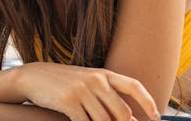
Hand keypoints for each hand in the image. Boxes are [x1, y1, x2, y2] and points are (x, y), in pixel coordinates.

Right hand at [15, 63, 159, 120]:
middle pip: (122, 112)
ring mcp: (82, 90)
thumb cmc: (64, 83)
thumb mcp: (88, 83)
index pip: (134, 86)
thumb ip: (108, 97)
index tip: (156, 118)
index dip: (148, 103)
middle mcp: (96, 80)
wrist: (33, 77)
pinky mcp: (68, 101)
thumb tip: (130, 119)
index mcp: (103, 74)